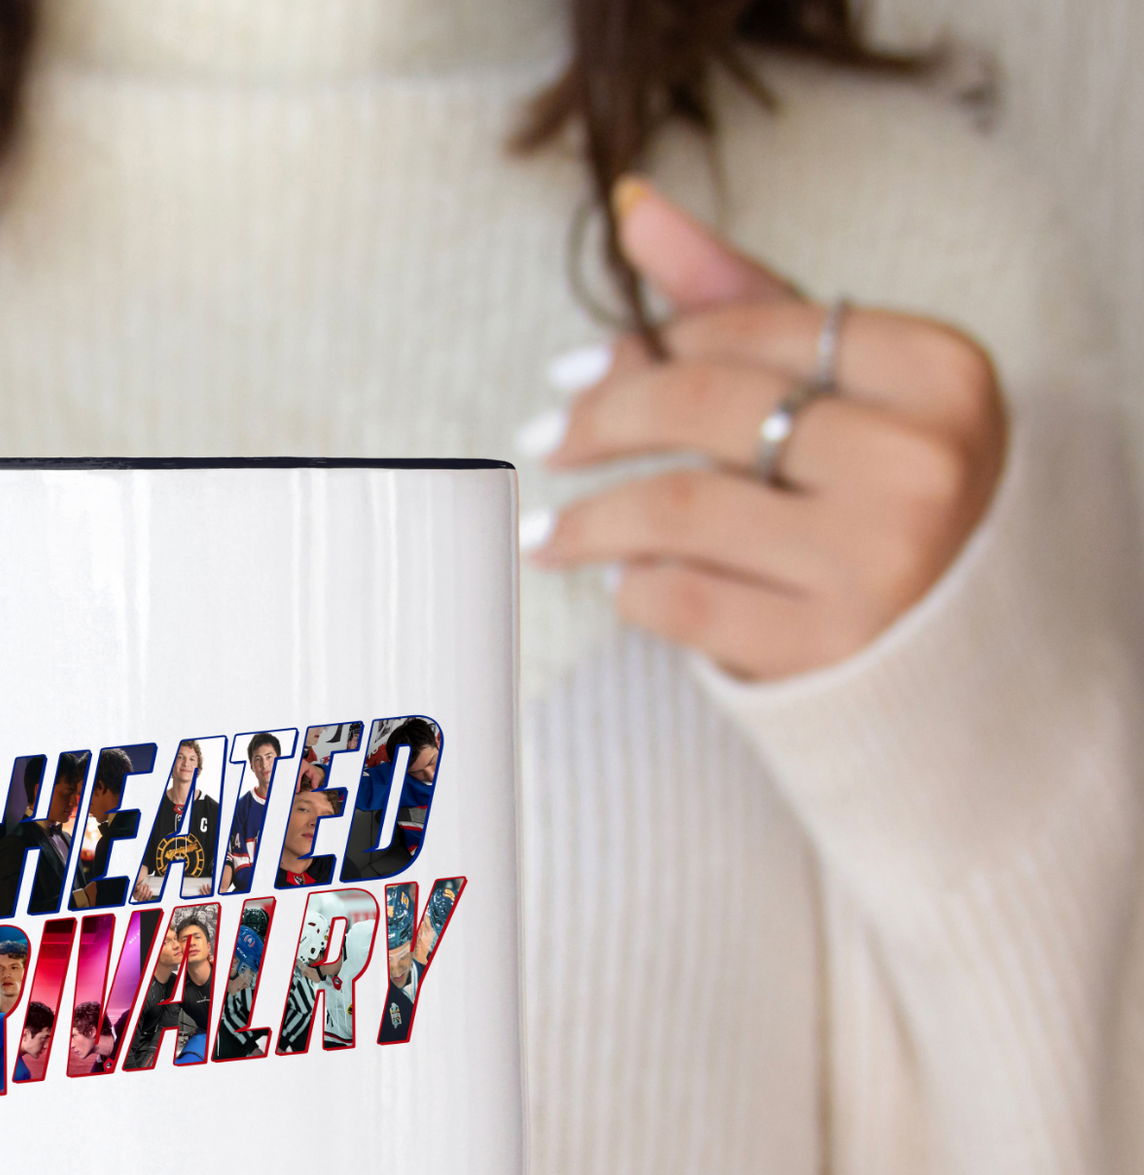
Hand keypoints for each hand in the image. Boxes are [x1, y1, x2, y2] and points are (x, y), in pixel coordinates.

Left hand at [523, 180, 1007, 679]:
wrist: (954, 631)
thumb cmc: (876, 481)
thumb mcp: (834, 379)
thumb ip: (737, 296)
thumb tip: (632, 203)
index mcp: (937, 371)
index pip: (747, 334)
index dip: (646, 350)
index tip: (575, 373)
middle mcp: (919, 462)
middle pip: (705, 413)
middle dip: (602, 422)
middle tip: (544, 437)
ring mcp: (877, 561)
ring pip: (680, 511)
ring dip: (590, 519)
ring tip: (546, 532)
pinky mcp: (826, 646)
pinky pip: (684, 600)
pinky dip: (634, 589)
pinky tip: (619, 581)